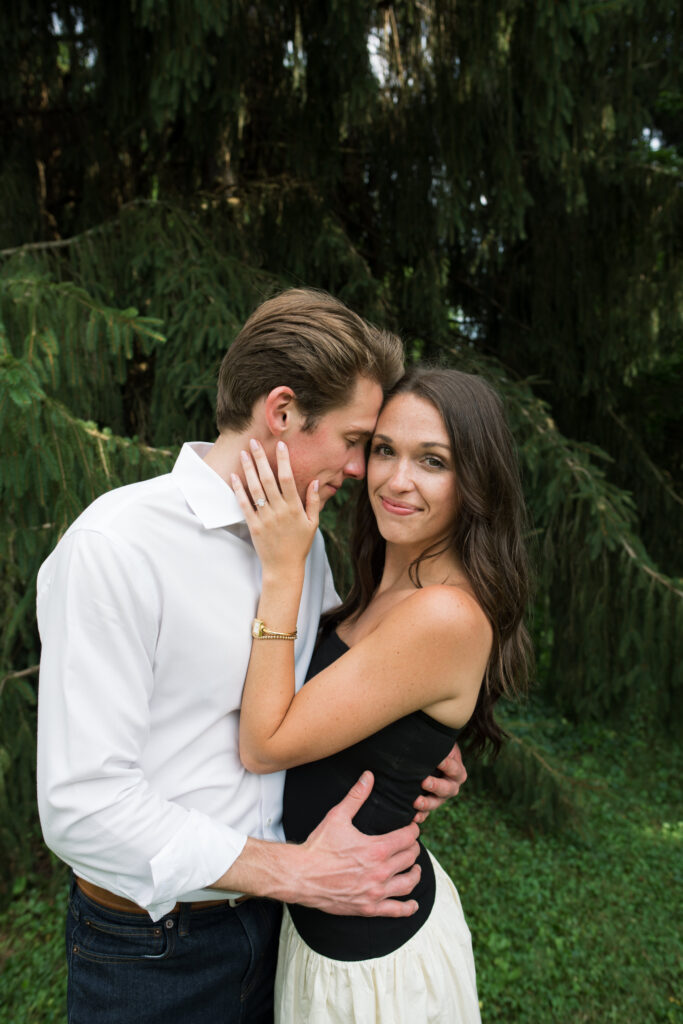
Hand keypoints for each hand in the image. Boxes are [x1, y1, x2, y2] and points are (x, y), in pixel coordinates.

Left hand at [231, 440, 319, 574]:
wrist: (284, 567)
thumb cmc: (300, 545)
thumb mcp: (312, 523)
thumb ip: (314, 501)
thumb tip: (315, 481)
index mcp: (295, 508)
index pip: (288, 478)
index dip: (283, 461)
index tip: (280, 445)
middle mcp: (279, 510)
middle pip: (268, 479)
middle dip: (260, 459)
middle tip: (254, 442)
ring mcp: (265, 518)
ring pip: (255, 489)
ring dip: (248, 469)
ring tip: (244, 454)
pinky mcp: (253, 525)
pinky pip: (244, 504)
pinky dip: (239, 490)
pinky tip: (234, 476)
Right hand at [297, 771, 421, 916]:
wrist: (302, 875)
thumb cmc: (319, 846)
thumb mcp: (338, 816)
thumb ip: (356, 796)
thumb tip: (368, 776)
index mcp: (377, 848)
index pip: (407, 837)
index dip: (412, 830)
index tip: (411, 828)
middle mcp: (381, 871)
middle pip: (410, 858)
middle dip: (413, 848)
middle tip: (410, 844)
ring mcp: (376, 891)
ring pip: (408, 882)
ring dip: (415, 873)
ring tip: (416, 868)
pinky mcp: (368, 908)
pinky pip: (396, 910)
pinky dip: (408, 907)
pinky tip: (412, 904)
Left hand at [413, 742, 466, 823]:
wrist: (427, 758)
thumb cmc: (435, 748)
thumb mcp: (440, 744)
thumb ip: (437, 744)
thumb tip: (427, 739)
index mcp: (457, 772)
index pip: (454, 769)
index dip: (447, 765)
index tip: (439, 760)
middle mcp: (451, 787)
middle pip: (447, 789)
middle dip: (436, 786)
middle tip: (424, 781)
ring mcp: (440, 798)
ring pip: (436, 803)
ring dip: (426, 803)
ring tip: (416, 801)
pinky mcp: (429, 805)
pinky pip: (426, 814)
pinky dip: (420, 816)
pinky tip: (413, 816)